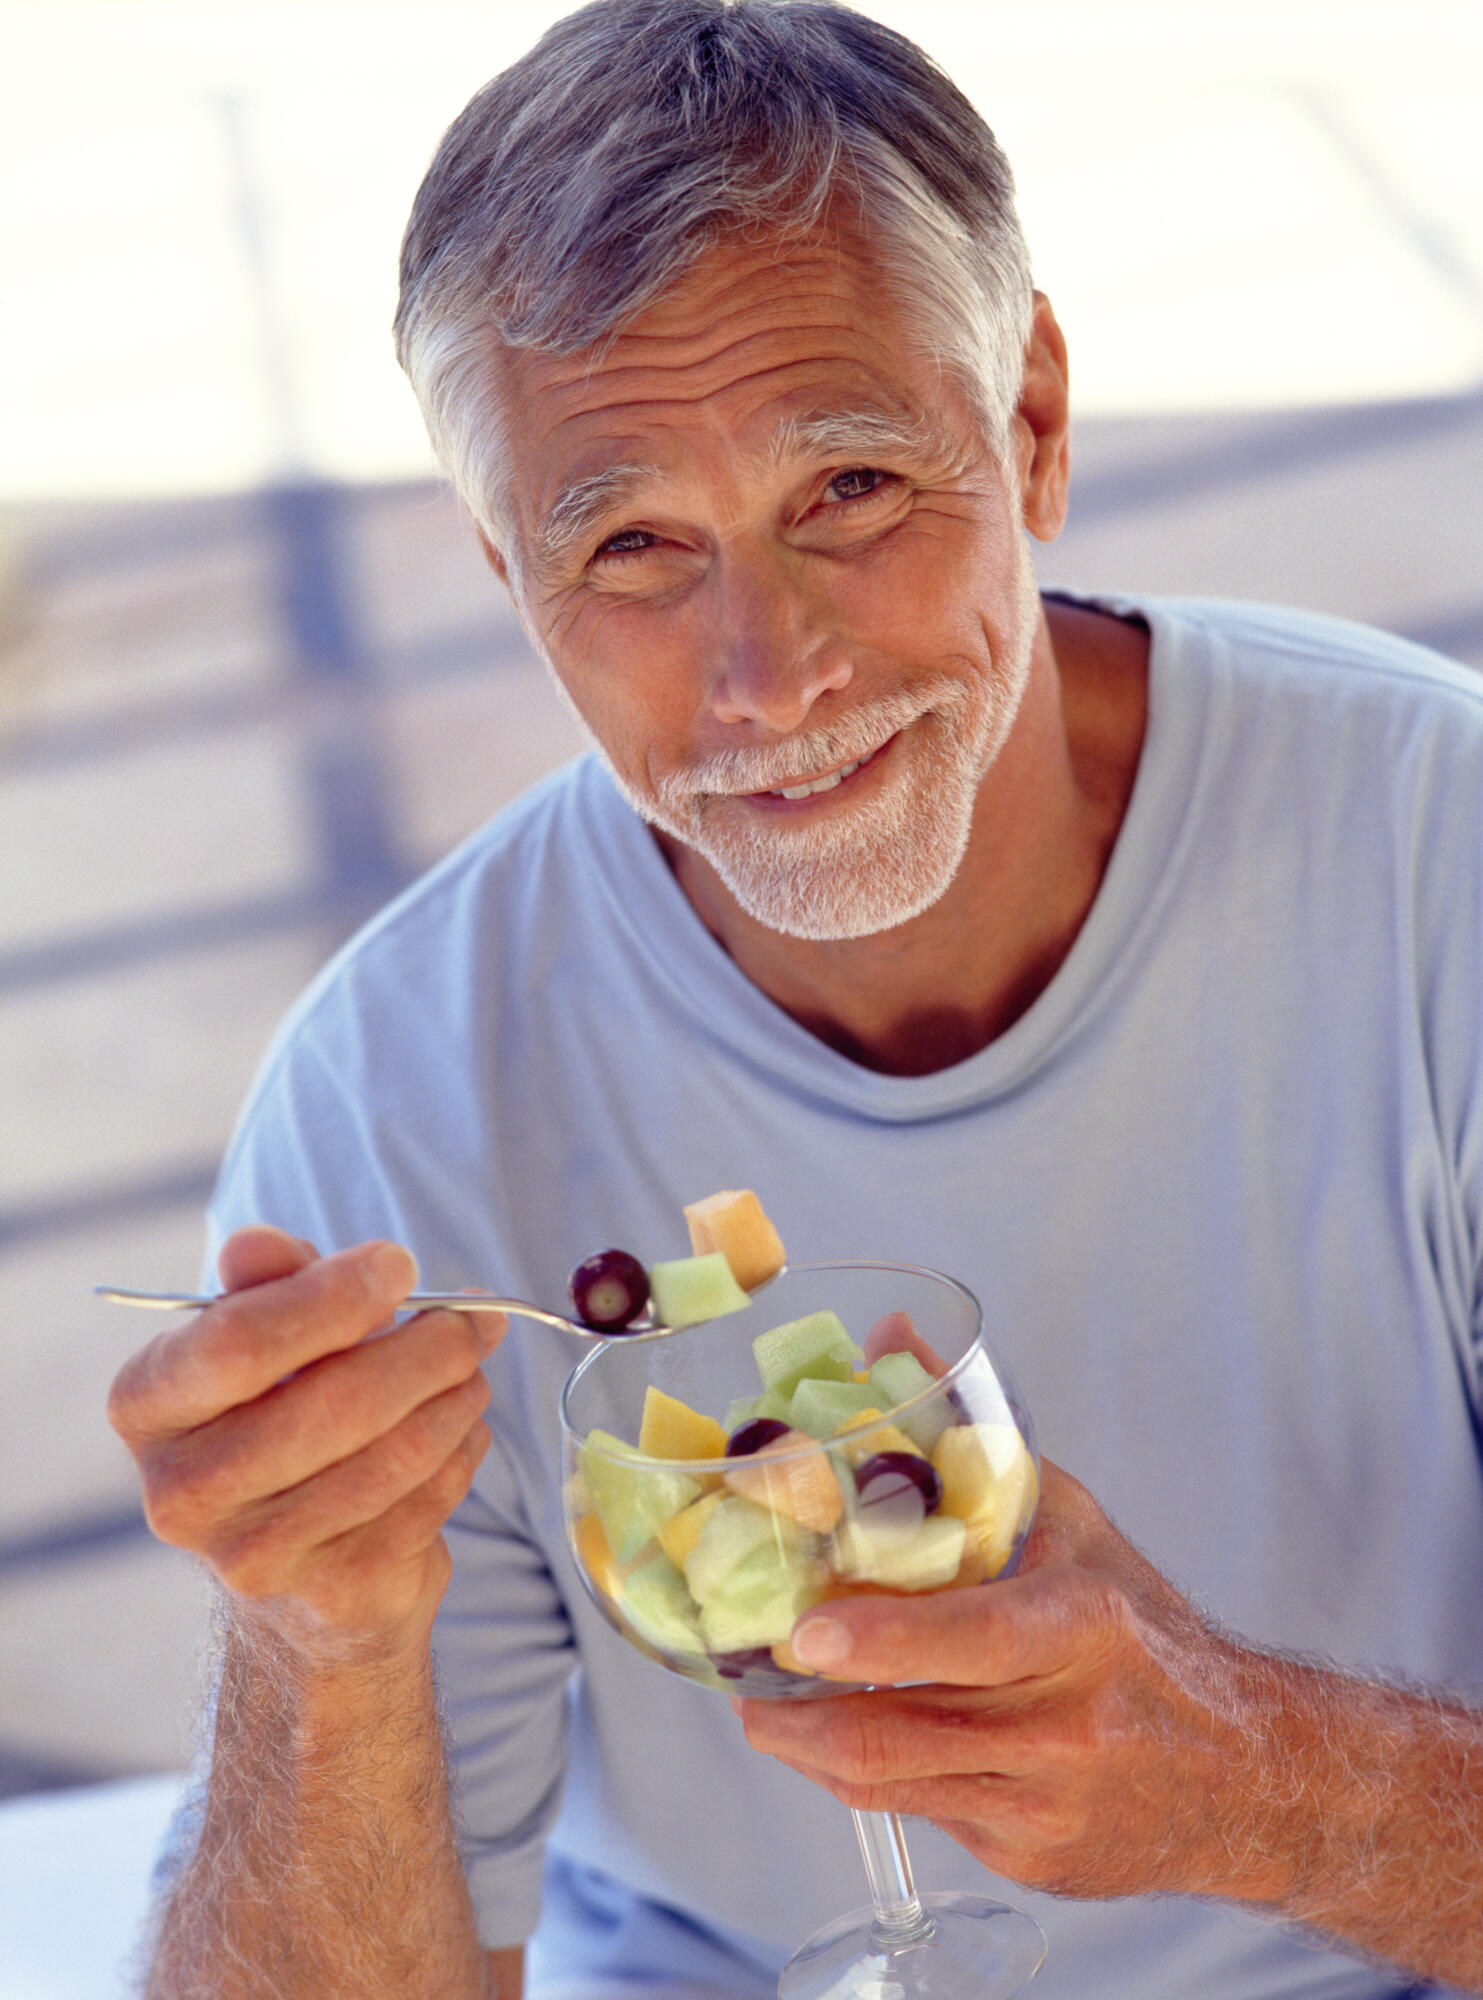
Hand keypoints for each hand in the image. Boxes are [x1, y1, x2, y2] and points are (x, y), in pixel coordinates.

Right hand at [107, 1226, 504, 1665]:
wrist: (294, 1562)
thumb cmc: (279, 1411)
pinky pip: (427, 1501)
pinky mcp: (332, 1590)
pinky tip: (458, 1431)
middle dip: (428, 1349)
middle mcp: (182, 1490)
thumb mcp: (264, 1333)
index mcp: (149, 1404)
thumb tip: (256, 1245)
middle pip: (336, 1403)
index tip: (400, 1264)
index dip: (334, 1296)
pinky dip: (462, 1452)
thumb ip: (267, 1281)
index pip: (238, 1342)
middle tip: (474, 1320)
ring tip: (470, 1370)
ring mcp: (255, 1554)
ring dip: (458, 1397)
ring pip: (397, 1455)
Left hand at [738, 1460, 1279, 1904]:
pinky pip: (919, 1815)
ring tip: (768, 1711)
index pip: (971, 1638)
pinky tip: (847, 1741)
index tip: (798, 1635)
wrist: (1249, 1774)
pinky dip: (869, 1777)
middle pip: (900, 1734)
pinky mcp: (1029, 1857)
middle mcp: (1066, 1725)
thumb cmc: (1143, 1633)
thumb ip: (974, 1438)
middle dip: (797, 1716)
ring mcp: (1045, 1804)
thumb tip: (889, 1336)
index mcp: (1084, 1627)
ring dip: (811, 1750)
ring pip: (890, 1786)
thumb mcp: (1074, 1525)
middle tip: (743, 1678)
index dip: (877, 1642)